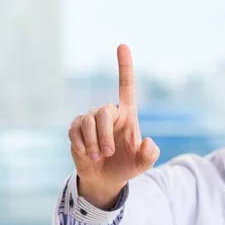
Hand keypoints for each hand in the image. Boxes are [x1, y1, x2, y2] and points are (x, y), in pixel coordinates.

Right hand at [67, 44, 160, 208]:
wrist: (106, 179)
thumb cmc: (127, 166)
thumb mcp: (143, 164)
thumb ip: (150, 154)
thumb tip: (148, 142)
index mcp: (127, 115)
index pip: (126, 86)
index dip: (124, 66)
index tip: (122, 45)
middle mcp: (108, 113)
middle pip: (103, 112)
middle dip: (105, 135)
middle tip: (108, 153)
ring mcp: (90, 119)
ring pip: (87, 121)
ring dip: (94, 143)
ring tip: (99, 157)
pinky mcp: (75, 129)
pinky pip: (74, 131)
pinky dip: (82, 146)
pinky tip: (88, 155)